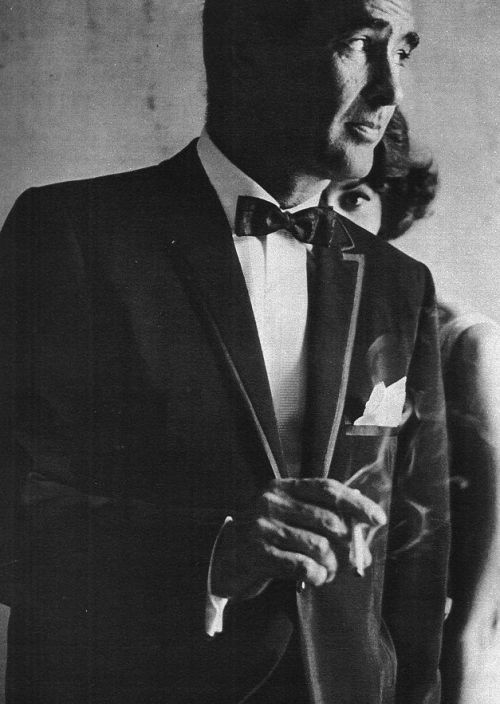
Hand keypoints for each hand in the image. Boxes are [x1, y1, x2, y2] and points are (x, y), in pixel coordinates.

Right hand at [210, 478, 386, 600]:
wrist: (224, 560)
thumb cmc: (266, 539)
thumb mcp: (290, 520)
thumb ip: (322, 521)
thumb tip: (363, 538)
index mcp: (283, 487)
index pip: (327, 488)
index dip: (356, 503)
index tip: (378, 519)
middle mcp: (271, 501)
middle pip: (327, 519)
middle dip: (347, 544)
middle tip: (353, 561)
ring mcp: (262, 526)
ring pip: (318, 545)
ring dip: (332, 565)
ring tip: (328, 572)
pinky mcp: (257, 553)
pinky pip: (302, 565)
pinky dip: (317, 575)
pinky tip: (315, 578)